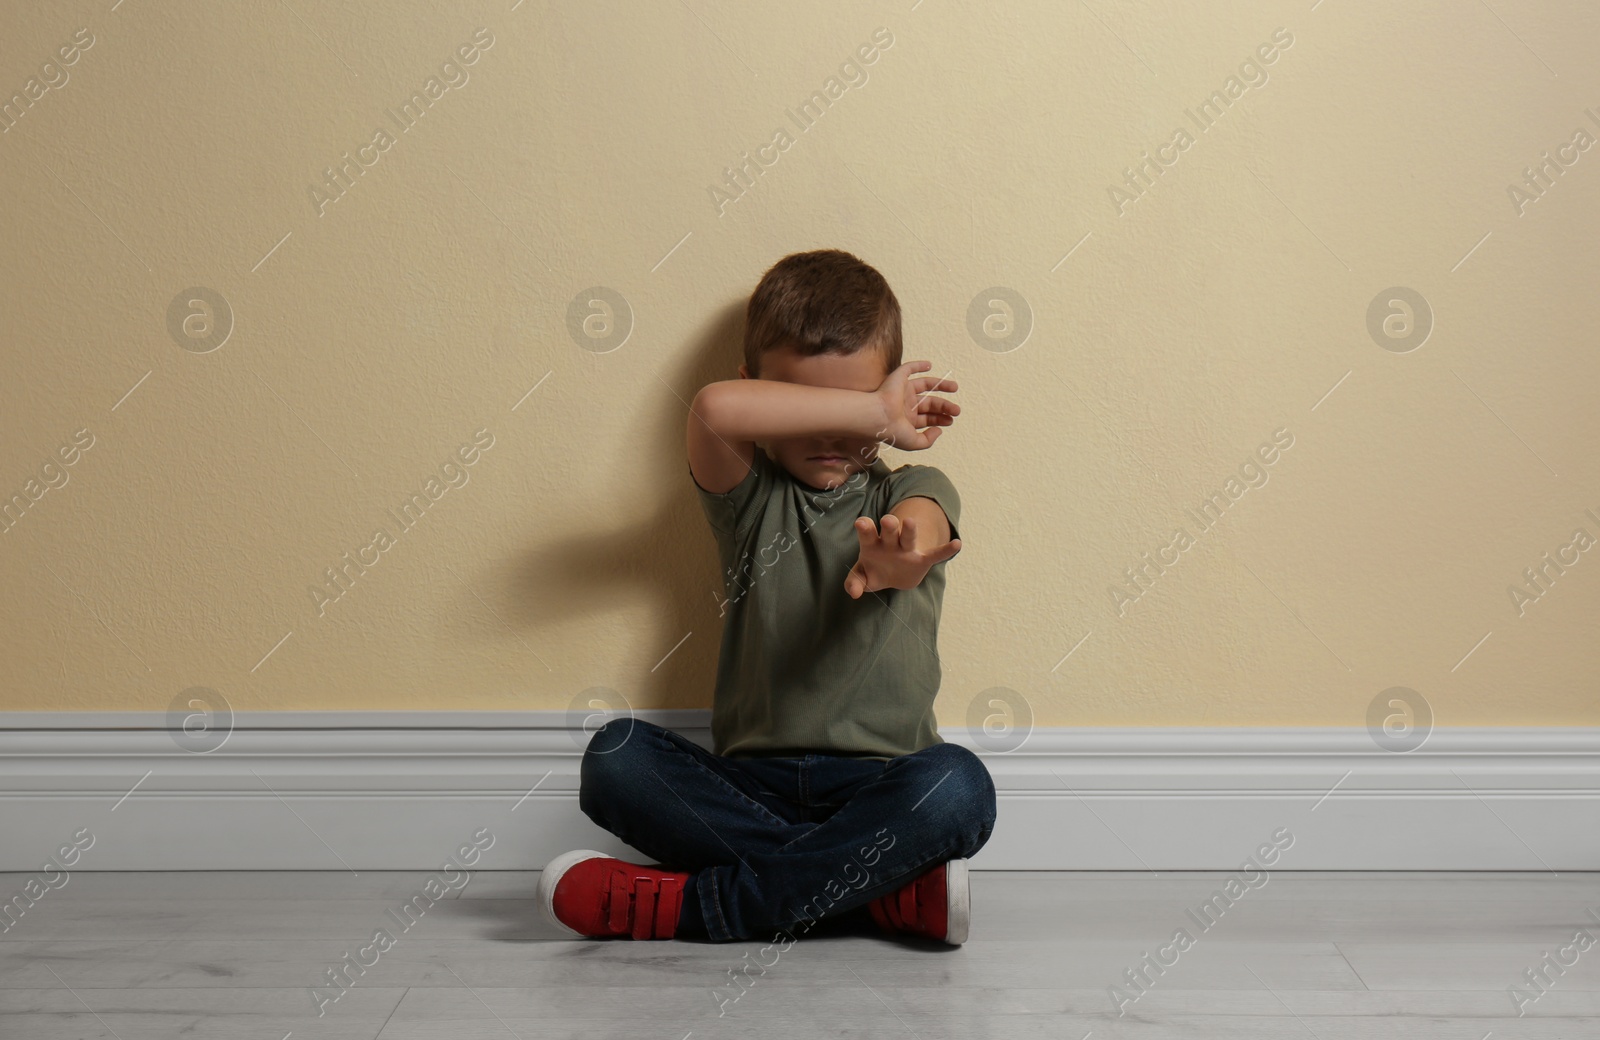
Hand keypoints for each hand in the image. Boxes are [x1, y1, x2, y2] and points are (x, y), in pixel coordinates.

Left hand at [844, 512, 961, 598]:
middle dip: (889, 525)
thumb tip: (853, 593)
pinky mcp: (921, 559)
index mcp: (872, 543)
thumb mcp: (862, 576)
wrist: (894, 576)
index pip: (867, 533)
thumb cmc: (874, 571)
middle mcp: (890, 542)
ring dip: (909, 530)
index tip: (861, 522)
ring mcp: (906, 549)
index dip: (865, 527)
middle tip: (888, 520)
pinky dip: (945, 550)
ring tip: (910, 521)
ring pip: (908, 537)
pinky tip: (957, 544)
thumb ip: (854, 582)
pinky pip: (934, 554)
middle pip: (889, 530)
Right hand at [873, 361, 958, 450]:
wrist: (879, 417)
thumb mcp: (914, 443)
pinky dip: (918, 365)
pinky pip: (908, 368)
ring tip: (955, 387)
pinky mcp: (898, 378)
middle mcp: (905, 405)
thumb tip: (939, 430)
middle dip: (944, 406)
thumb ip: (928, 440)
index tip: (951, 420)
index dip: (940, 419)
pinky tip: (930, 365)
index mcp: (907, 420)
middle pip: (929, 403)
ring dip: (940, 385)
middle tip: (956, 410)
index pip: (927, 418)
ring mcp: (902, 391)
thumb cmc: (893, 431)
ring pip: (924, 385)